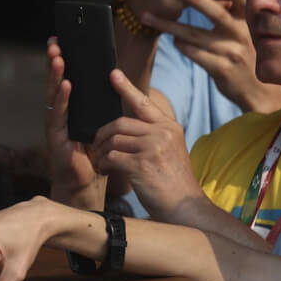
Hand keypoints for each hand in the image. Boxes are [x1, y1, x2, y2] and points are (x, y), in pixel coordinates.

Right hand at [44, 39, 105, 210]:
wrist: (87, 183)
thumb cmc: (95, 153)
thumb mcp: (103, 122)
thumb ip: (104, 104)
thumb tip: (117, 76)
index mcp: (73, 108)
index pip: (67, 78)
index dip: (65, 60)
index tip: (63, 39)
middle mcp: (61, 113)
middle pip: (57, 81)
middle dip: (56, 61)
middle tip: (56, 41)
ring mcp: (56, 124)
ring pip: (54, 94)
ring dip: (55, 75)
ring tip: (58, 56)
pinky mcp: (56, 137)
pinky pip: (59, 115)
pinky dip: (62, 99)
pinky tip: (66, 84)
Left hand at [90, 70, 202, 219]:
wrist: (184, 206)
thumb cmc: (172, 182)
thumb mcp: (168, 151)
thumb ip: (153, 136)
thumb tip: (126, 127)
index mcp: (169, 126)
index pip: (144, 102)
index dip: (126, 88)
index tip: (112, 74)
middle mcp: (162, 132)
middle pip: (120, 122)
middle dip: (102, 135)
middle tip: (96, 147)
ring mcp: (153, 147)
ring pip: (113, 139)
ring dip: (101, 151)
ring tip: (101, 161)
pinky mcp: (142, 164)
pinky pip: (112, 157)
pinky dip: (104, 164)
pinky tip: (106, 171)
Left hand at [143, 0, 280, 114]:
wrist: (259, 91)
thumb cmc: (247, 52)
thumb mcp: (248, 28)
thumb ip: (236, 6)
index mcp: (248, 20)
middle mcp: (241, 33)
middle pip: (215, 12)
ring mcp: (230, 52)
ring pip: (194, 35)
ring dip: (169, 25)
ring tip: (147, 16)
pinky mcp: (220, 69)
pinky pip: (194, 54)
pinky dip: (181, 45)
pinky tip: (173, 40)